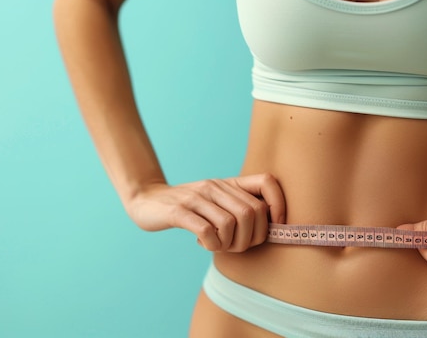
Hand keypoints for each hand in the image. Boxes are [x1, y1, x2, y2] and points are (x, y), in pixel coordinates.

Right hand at [125, 173, 285, 252]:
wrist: (147, 201)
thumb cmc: (189, 208)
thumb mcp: (217, 202)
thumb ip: (240, 208)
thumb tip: (272, 228)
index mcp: (229, 183)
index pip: (268, 182)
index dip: (279, 205)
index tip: (274, 226)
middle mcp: (216, 187)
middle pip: (253, 212)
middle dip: (251, 238)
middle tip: (235, 245)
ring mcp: (197, 198)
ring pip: (232, 224)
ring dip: (230, 244)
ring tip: (218, 245)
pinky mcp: (179, 211)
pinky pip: (207, 232)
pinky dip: (212, 245)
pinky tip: (203, 244)